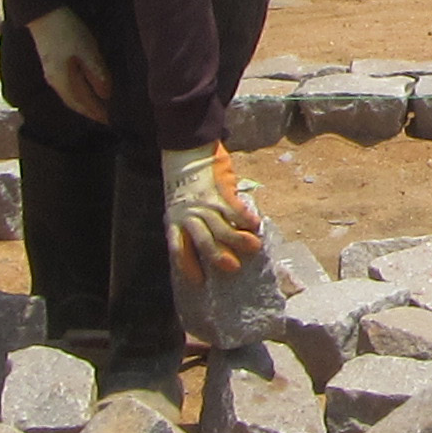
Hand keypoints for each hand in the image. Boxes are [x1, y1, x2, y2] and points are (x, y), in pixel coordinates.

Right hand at [25, 6, 110, 118]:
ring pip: (69, 94)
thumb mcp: (87, 50)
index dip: (95, 113)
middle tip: (105, 117)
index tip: (109, 121)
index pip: (81, 104)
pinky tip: (84, 87)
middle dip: (89, 111)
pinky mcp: (51, 63)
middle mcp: (54, 80)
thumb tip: (106, 95)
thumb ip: (96, 73)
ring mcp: (51, 72)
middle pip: (74, 102)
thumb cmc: (66, 30)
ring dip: (83, 102)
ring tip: (97, 106)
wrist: (43, 11)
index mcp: (63, 80)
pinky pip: (66, 85)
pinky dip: (77, 91)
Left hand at [163, 145, 256, 284]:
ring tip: (253, 248)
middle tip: (232, 268)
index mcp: (175, 219)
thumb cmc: (184, 179)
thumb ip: (194, 221)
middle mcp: (189, 215)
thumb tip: (212, 239)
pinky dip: (246, 218)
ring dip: (239, 240)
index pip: (179, 248)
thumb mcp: (180, 203)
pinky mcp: (220, 191)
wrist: (187, 149)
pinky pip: (234, 208)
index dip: (189, 266)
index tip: (199, 282)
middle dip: (218, 256)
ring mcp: (205, 204)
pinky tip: (256, 225)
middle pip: (203, 242)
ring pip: (222, 228)